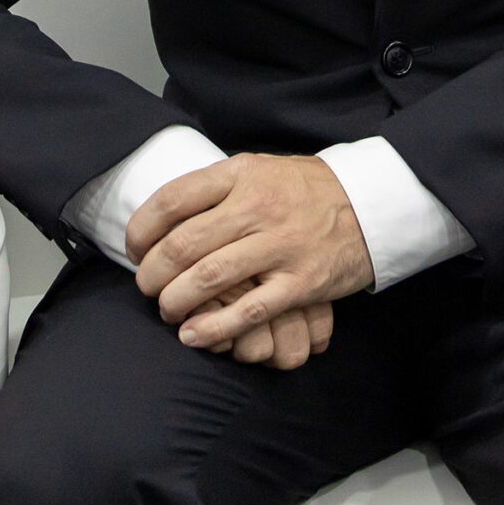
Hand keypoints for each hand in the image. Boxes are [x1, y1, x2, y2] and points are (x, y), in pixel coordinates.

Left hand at [128, 154, 375, 368]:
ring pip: (208, 278)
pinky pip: (246, 312)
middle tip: (147, 287)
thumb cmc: (304, 189)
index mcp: (242, 174)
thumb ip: (217, 188)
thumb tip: (163, 218)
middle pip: (183, 244)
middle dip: (152, 274)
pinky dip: (212, 329)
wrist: (370, 203)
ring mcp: (280, 245)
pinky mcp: (300, 282)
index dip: (142, 230)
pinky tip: (193, 335)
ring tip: (168, 311)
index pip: (173, 199)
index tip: (134, 249)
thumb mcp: (261, 169)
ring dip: (175, 303)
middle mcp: (258, 206)